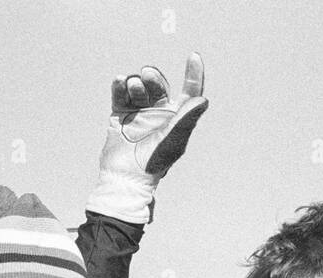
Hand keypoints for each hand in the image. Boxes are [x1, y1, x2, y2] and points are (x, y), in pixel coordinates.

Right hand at [93, 52, 208, 222]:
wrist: (126, 176)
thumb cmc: (154, 162)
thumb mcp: (173, 139)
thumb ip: (186, 119)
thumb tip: (203, 100)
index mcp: (177, 118)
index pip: (189, 91)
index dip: (193, 74)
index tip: (194, 57)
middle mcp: (159, 112)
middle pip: (159, 86)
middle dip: (154, 78)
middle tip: (146, 74)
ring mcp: (139, 112)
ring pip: (139, 88)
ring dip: (136, 83)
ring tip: (132, 86)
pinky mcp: (120, 114)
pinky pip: (120, 94)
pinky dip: (120, 85)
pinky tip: (120, 80)